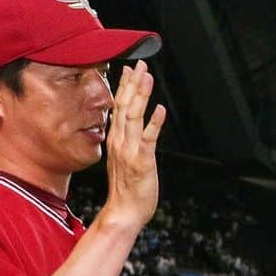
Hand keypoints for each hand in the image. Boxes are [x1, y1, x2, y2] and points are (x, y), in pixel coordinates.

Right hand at [101, 60, 166, 232]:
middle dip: (132, 83)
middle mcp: (119, 141)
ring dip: (141, 96)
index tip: (128, 69)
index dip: (123, 87)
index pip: (118, 107)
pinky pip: (148, 138)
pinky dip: (154, 123)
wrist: (124, 211)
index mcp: (115, 140)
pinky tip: (159, 109)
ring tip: (147, 76)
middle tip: (140, 63)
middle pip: (124, 106)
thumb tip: (125, 129)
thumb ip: (124, 143)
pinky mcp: (142, 161)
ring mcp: (129, 150)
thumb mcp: (122, 161)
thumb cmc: (127, 189)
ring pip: (134, 116)